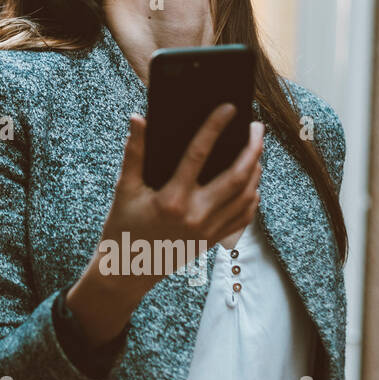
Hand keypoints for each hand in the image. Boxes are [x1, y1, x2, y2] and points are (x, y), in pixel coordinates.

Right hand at [64, 104, 263, 344]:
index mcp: (171, 199)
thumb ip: (134, 152)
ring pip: (246, 196)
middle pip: (236, 176)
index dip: (214, 127)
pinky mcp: (212, 241)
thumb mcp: (124, 188)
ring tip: (256, 151)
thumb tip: (138, 118)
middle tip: (257, 128)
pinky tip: (252, 183)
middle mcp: (195, 215)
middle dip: (252, 148)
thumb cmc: (121, 226)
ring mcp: (207, 230)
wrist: (126, 271)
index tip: (228, 108)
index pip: (198, 154)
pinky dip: (253, 198)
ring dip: (256, 171)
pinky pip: (243, 217)